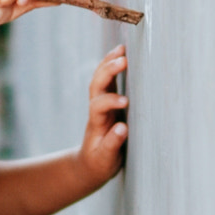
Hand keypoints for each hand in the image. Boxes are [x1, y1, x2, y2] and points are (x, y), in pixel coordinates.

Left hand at [79, 46, 128, 183]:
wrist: (89, 164)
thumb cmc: (100, 163)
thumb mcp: (105, 159)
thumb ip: (112, 144)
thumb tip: (122, 129)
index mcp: (97, 124)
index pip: (99, 107)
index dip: (111, 101)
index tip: (125, 102)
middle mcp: (97, 110)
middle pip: (97, 86)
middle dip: (108, 72)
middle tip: (123, 60)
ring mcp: (100, 104)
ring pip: (100, 79)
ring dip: (109, 63)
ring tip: (122, 49)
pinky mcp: (106, 101)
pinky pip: (107, 80)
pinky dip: (112, 65)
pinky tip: (121, 54)